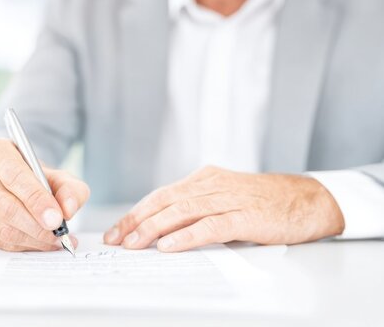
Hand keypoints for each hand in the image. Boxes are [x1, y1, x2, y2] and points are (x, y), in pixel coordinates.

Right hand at [0, 138, 89, 250]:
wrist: (14, 186)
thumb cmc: (34, 178)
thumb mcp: (58, 176)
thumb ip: (70, 189)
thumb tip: (68, 209)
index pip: (14, 176)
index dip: (36, 199)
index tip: (56, 217)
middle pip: (4, 205)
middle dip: (35, 224)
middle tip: (58, 233)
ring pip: (0, 227)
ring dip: (32, 238)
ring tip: (56, 240)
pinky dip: (24, 246)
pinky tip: (41, 243)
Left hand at [103, 166, 344, 251]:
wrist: (308, 200)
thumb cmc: (264, 203)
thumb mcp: (224, 200)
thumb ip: (198, 211)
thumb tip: (164, 233)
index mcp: (203, 179)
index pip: (161, 195)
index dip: (136, 213)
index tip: (117, 230)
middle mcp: (212, 184)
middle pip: (165, 201)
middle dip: (136, 221)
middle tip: (117, 239)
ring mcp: (229, 198)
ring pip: (182, 211)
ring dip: (154, 228)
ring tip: (134, 244)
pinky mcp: (246, 216)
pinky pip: (211, 225)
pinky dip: (187, 235)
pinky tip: (169, 244)